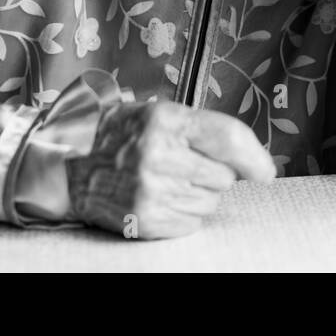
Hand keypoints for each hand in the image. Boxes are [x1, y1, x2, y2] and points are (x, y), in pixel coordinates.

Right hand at [64, 99, 274, 238]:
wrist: (69, 163)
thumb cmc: (121, 135)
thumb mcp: (159, 113)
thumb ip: (204, 130)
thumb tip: (254, 162)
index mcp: (165, 120)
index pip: (227, 138)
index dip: (254, 157)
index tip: (265, 171)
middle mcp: (158, 155)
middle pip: (223, 175)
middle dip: (213, 171)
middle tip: (185, 163)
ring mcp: (150, 190)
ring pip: (210, 201)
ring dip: (198, 193)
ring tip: (168, 179)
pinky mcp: (144, 218)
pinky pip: (192, 222)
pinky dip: (183, 213)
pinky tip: (161, 197)